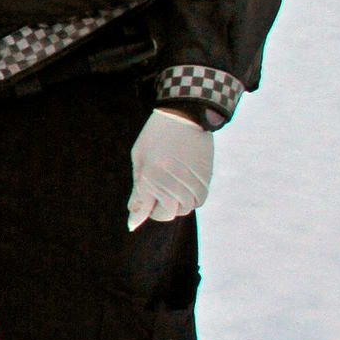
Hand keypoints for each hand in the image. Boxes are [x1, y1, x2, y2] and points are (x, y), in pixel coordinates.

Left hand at [127, 108, 212, 229]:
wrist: (185, 115)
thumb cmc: (155, 136)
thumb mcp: (140, 160)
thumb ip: (138, 190)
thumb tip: (134, 221)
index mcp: (152, 175)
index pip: (144, 208)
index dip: (138, 217)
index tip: (133, 223)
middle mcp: (173, 181)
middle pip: (166, 213)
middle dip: (157, 209)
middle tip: (154, 193)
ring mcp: (192, 181)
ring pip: (183, 209)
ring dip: (174, 204)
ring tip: (169, 184)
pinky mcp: (206, 178)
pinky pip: (198, 201)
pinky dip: (189, 199)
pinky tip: (182, 184)